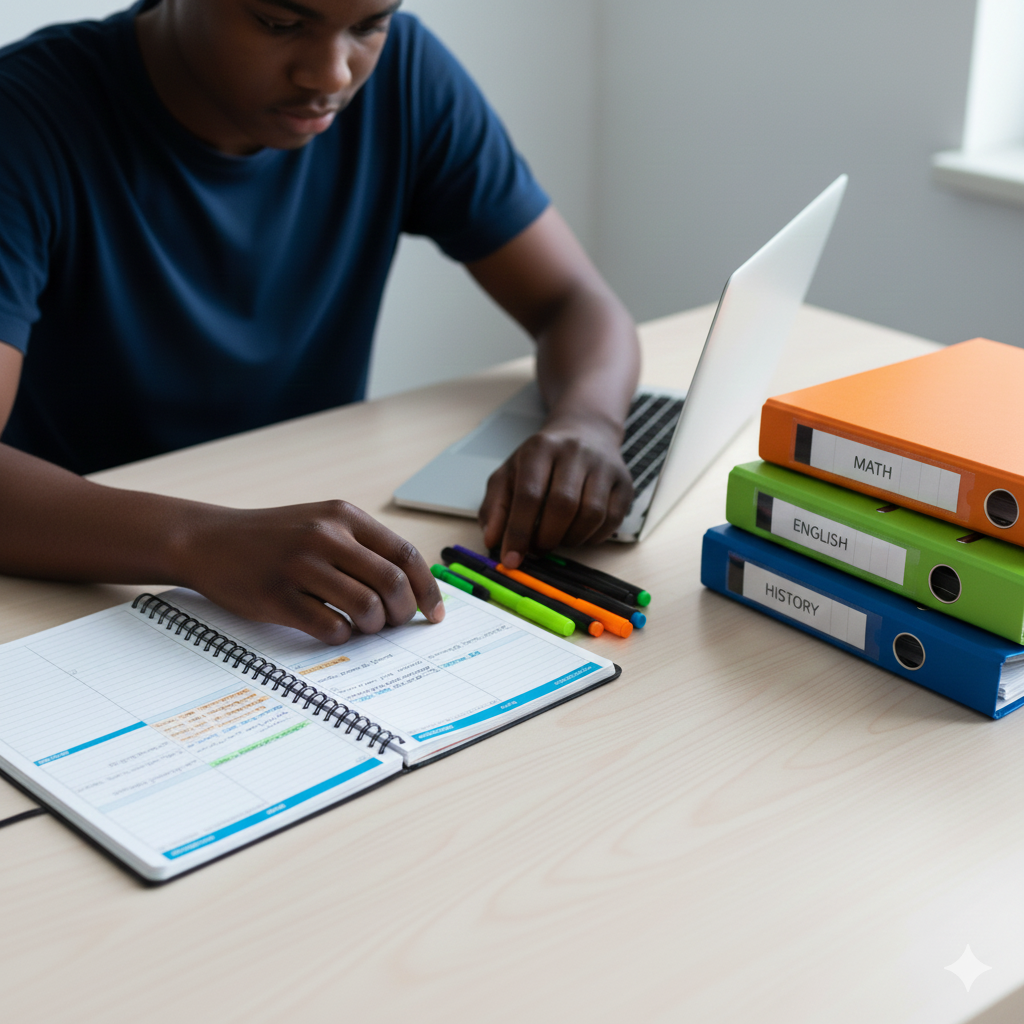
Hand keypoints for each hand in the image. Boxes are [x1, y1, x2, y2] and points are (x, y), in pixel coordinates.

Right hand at [178, 500, 443, 643]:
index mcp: (343, 516)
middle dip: (403, 612)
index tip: (433, 612)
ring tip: (363, 626)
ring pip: (366, 607)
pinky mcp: (278, 596)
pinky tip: (335, 628)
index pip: (405, 554)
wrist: (209, 540)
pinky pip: (331, 627)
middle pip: (392, 583)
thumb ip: (362, 546)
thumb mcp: (321, 523)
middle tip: (395, 623)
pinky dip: (342, 635)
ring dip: (373, 627)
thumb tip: (412, 587)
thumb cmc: (274, 538)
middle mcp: (325, 536)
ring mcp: (300, 566)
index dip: (427, 588)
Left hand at [479, 414, 633, 568]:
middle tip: (537, 549)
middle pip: (563, 505)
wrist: (585, 432)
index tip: (511, 559)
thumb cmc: (542, 460)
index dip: (519, 532)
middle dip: (547, 538)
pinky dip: (593, 537)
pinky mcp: (625, 482)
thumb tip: (493, 540)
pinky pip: (612, 520)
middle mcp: (576, 452)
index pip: (530, 495)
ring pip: (592, 514)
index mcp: (541, 448)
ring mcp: (605, 466)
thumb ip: (495, 506)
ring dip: (571, 539)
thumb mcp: (509, 474)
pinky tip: (579, 533)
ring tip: (558, 538)